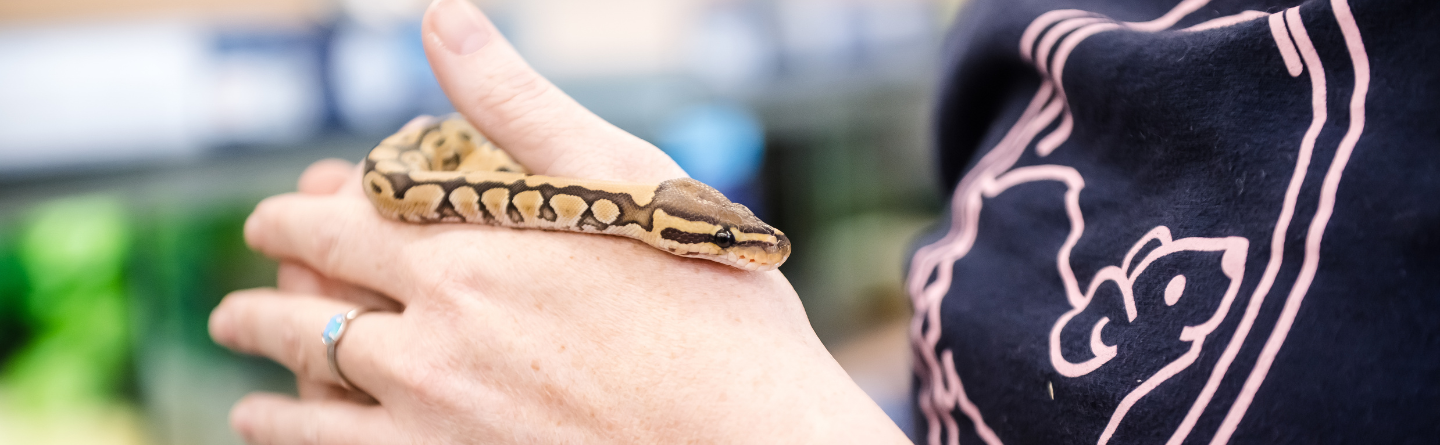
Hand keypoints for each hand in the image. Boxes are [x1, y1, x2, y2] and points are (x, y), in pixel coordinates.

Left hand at [208, 0, 906, 442]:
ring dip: (265, 371)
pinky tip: (269, 432)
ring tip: (246, 363)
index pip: (335, 225)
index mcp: (466, 256)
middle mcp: (431, 343)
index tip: (276, 219)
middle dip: (263, 297)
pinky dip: (287, 440)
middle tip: (244, 296)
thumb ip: (518, 106)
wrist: (757, 439)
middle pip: (308, 309)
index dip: (292, 218)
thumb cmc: (708, 304)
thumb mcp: (621, 180)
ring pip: (307, 394)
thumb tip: (444, 21)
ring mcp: (435, 425)